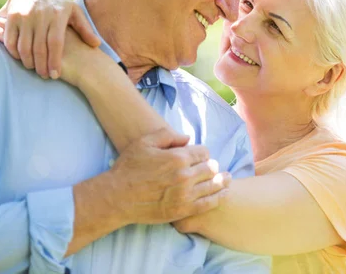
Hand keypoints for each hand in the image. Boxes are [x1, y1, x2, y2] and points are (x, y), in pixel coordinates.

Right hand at [0, 15, 108, 86]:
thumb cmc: (57, 3)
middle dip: (42, 66)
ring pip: (24, 46)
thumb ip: (85, 28)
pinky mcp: (11, 17)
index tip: (55, 75)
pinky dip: (14, 53)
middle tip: (44, 76)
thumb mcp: (74, 11)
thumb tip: (96, 44)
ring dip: (28, 61)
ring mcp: (24, 16)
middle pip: (40, 48)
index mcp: (58, 15)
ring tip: (34, 69)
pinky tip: (21, 58)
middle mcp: (40, 15)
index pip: (56, 43)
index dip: (55, 61)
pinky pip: (10, 40)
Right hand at [111, 127, 231, 224]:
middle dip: (211, 166)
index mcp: (177, 157)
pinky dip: (220, 197)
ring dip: (221, 180)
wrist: (117, 197)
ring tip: (227, 178)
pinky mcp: (183, 211)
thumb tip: (187, 138)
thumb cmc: (129, 168)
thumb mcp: (144, 142)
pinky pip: (209, 203)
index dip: (202, 152)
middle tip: (210, 168)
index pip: (203, 152)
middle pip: (211, 168)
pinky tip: (225, 193)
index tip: (199, 156)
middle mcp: (185, 176)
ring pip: (214, 185)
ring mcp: (185, 195)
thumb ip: (168, 136)